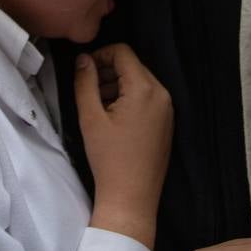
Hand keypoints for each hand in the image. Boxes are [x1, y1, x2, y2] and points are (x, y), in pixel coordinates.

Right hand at [75, 43, 171, 248]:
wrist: (132, 198)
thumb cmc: (109, 158)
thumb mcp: (90, 118)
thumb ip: (85, 82)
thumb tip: (83, 59)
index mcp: (145, 89)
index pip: (123, 52)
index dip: (100, 55)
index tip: (83, 72)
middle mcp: (162, 94)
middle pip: (132, 66)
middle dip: (108, 72)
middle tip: (87, 91)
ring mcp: (167, 109)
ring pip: (139, 82)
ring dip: (117, 86)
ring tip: (98, 107)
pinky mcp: (167, 123)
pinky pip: (147, 98)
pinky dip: (129, 99)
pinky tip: (113, 119)